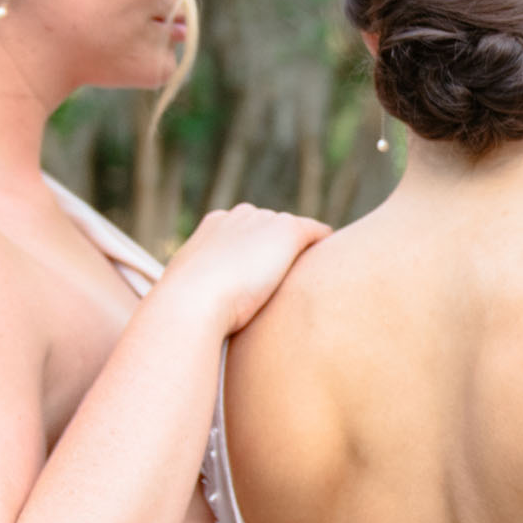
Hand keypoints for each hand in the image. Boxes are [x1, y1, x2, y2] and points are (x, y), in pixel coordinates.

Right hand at [155, 205, 330, 334]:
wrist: (193, 302)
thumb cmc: (188, 307)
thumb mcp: (192, 290)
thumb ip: (207, 283)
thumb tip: (212, 297)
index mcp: (215, 225)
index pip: (248, 230)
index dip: (261, 253)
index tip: (271, 274)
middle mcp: (240, 215)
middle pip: (273, 228)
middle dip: (283, 250)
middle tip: (296, 279)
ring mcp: (265, 220)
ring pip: (296, 233)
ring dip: (304, 252)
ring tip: (317, 276)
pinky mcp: (287, 230)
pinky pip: (317, 232)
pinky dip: (325, 244)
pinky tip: (334, 262)